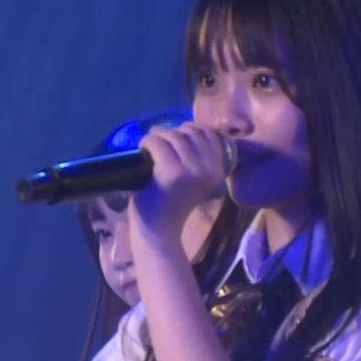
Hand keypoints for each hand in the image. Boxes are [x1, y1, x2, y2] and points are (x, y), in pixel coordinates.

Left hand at [130, 124, 227, 240]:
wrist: (158, 230)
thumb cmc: (172, 204)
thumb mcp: (195, 180)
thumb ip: (197, 158)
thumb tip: (184, 129)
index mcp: (217, 171)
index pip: (207, 134)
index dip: (187, 130)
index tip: (173, 140)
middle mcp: (208, 169)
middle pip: (188, 132)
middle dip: (170, 134)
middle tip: (158, 147)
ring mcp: (190, 170)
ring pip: (172, 136)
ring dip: (157, 138)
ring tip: (150, 150)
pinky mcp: (171, 173)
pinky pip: (157, 143)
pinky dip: (147, 143)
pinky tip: (142, 151)